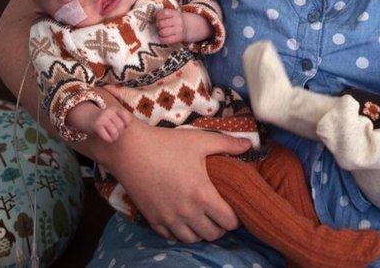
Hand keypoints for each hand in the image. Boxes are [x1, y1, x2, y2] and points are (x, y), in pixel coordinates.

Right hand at [66, 103, 132, 142]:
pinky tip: (107, 139)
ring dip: (114, 137)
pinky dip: (108, 139)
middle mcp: (109, 112)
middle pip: (121, 126)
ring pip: (115, 132)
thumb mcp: (111, 115)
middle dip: (120, 133)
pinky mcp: (96, 125)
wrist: (82, 114)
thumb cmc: (100, 118)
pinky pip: (107, 136)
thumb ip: (120, 118)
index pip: (127, 117)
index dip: (126, 124)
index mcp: (115, 109)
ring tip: (112, 137)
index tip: (123, 127)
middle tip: (115, 134)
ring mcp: (102, 118)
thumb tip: (130, 126)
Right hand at [102, 123, 252, 241]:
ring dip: (201, 231)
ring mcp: (169, 219)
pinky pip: (172, 237)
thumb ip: (227, 144)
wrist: (130, 150)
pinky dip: (181, 232)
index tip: (234, 208)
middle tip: (220, 213)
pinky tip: (184, 218)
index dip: (236, 217)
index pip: (229, 222)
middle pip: (213, 235)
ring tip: (203, 217)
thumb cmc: (167, 144)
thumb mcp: (200, 141)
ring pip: (193, 239)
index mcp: (202, 195)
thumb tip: (249, 145)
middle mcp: (187, 212)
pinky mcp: (153, 220)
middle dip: (221, 226)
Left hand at [155, 9, 185, 43]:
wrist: (196, 27)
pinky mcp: (179, 38)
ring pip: (162, 32)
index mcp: (176, 13)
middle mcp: (178, 21)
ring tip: (162, 32)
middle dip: (158, 25)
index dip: (158, 16)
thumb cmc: (181, 21)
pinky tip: (163, 37)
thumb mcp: (176, 14)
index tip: (157, 18)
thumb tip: (152, 18)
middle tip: (160, 26)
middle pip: (161, 23)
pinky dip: (162, 39)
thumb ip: (166, 15)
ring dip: (160, 33)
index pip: (164, 13)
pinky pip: (166, 40)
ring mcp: (179, 30)